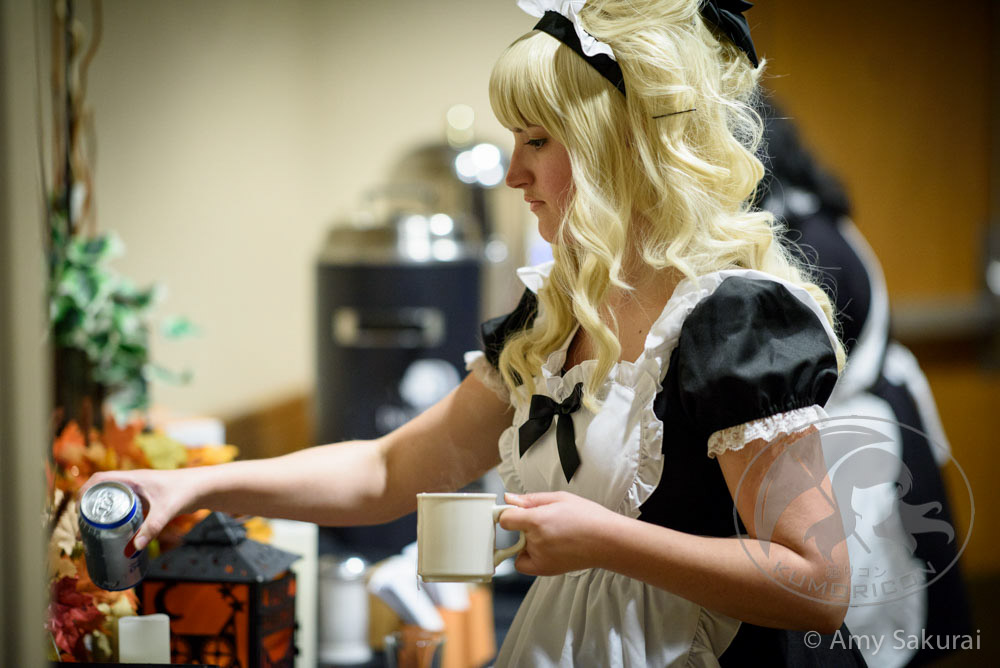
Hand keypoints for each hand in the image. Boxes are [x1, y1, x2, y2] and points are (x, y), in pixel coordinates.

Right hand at [80, 468, 197, 551]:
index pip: (100, 479)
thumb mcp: (166, 510)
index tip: (77, 510)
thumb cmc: (186, 491)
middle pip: (102, 493)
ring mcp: (139, 492)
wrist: (205, 487)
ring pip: (112, 502)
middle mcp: (133, 484)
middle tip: (83, 530)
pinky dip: (115, 519)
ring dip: (101, 515)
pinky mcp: (146, 501)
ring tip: (92, 536)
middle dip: (89, 509)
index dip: (84, 492)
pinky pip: (124, 508)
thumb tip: (133, 548)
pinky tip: (114, 535)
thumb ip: (152, 527)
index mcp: (132, 479)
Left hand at [498, 491, 620, 575]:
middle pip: (515, 532)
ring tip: (553, 535)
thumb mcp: (559, 498)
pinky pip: (525, 565)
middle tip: (546, 522)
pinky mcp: (545, 570)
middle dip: (524, 526)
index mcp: (537, 521)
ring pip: (520, 548)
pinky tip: (546, 549)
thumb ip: (531, 499)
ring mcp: (540, 558)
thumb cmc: (589, 517)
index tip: (515, 512)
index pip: (505, 519)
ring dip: (529, 542)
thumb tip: (509, 499)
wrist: (608, 541)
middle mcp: (536, 541)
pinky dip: (529, 558)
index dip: (509, 513)